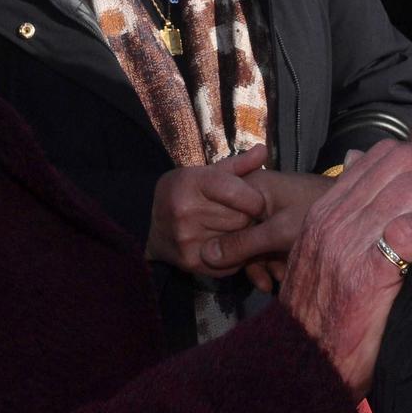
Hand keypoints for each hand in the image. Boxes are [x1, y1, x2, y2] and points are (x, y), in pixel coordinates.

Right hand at [145, 145, 268, 275]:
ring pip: (238, 240)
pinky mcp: (192, 262)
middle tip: (244, 215)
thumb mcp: (205, 172)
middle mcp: (185, 211)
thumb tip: (263, 150)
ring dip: (243, 236)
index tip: (256, 201)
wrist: (148, 223)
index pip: (236, 192)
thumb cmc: (183, 193)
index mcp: (190, 182)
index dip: (254, 198)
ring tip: (235, 228)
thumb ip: (238, 164)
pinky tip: (228, 245)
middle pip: (241, 218)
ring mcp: (187, 239)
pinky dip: (235, 255)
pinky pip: (231, 262)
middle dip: (248, 217)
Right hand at [199, 169, 332, 290]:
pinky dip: (271, 261)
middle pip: (236, 231)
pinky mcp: (280, 223)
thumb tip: (206, 256)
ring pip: (252, 242)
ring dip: (262, 264)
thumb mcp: (278, 231)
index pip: (221, 215)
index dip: (222, 243)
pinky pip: (265, 244)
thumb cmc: (316, 211)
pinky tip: (280, 279)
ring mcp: (268, 210)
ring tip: (278, 281)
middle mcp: (255, 197)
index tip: (226, 266)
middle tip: (263, 281)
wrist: (356, 214)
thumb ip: (243, 244)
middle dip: (248, 259)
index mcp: (250, 188)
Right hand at [275, 141, 411, 395]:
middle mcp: (335, 217)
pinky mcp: (367, 273)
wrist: (300, 364)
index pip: (383, 154)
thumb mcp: (328, 255)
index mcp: (327, 209)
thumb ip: (350, 218)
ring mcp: (348, 242)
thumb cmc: (324, 316)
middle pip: (404, 160)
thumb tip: (369, 176)